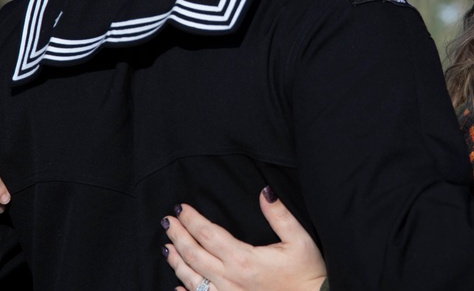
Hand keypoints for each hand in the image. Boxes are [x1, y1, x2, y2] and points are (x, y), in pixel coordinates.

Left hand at [162, 187, 326, 290]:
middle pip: (195, 255)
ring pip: (193, 278)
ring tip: (166, 247)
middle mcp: (230, 279)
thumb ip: (279, 215)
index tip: (180, 208)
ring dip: (177, 261)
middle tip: (166, 222)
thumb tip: (265, 192)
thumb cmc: (307, 273)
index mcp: (243, 259)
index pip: (208, 234)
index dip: (191, 220)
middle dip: (178, 236)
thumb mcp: (298, 239)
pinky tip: (178, 286)